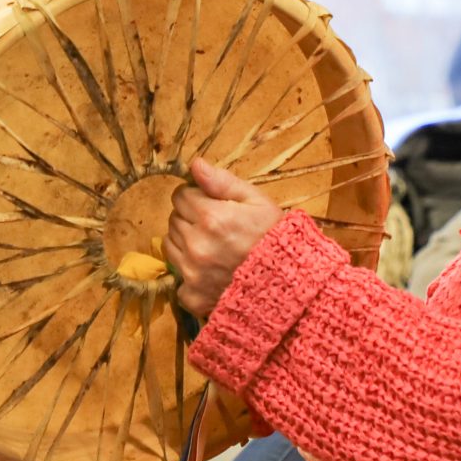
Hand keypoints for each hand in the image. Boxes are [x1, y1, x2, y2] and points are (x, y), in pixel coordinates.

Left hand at [166, 158, 282, 318]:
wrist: (290, 284)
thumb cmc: (277, 239)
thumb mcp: (258, 202)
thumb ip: (223, 182)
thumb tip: (195, 164)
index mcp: (211, 217)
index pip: (180, 196)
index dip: (196, 197)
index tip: (212, 205)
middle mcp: (196, 244)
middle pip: (174, 220)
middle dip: (190, 219)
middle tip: (217, 228)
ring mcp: (192, 273)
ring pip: (170, 246)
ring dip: (185, 243)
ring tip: (213, 248)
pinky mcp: (193, 296)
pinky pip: (178, 280)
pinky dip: (190, 276)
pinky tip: (211, 273)